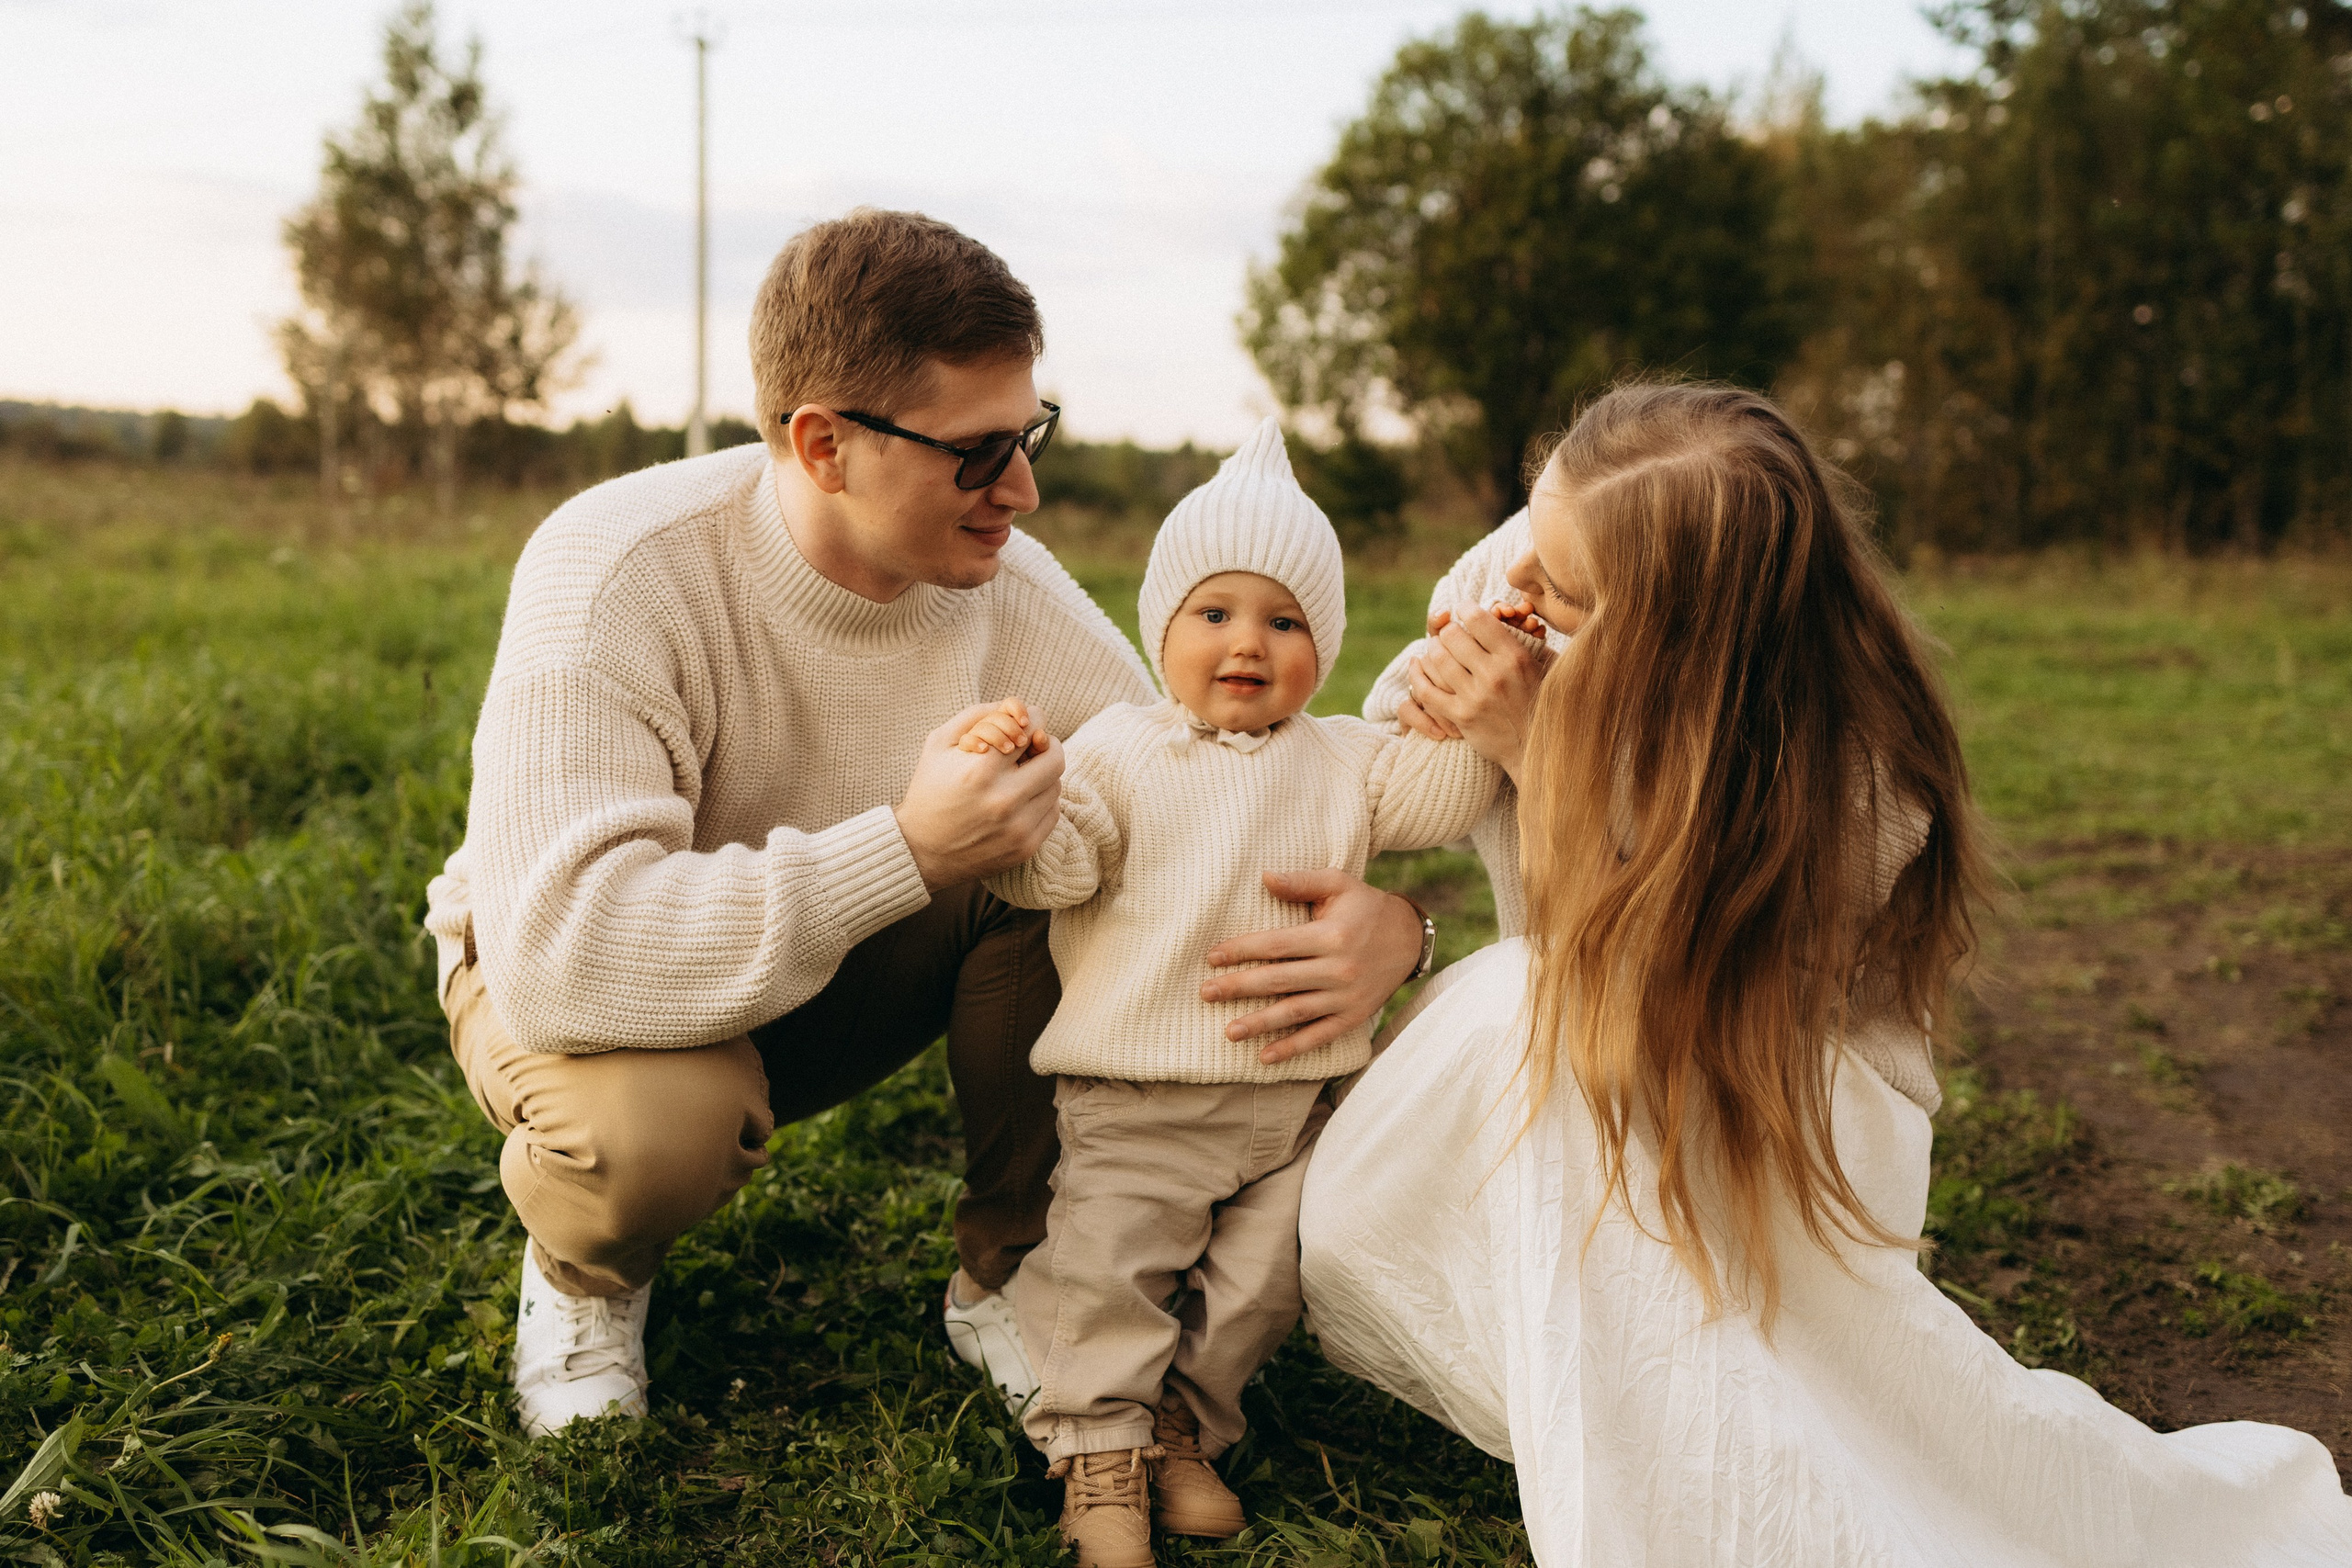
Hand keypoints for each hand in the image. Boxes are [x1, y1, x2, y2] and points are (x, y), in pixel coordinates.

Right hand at [895, 704, 1065, 889]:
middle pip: (1054, 757)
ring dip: (1043, 775)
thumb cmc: (930, 788)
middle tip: (1032, 745)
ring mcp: (1018, 827)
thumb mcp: (940, 743)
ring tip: (1020, 776)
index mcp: (980, 770)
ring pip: (1056, 785)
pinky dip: (1041, 801)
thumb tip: (1020, 708)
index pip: (1031, 728)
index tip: (1025, 722)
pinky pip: (1053, 812)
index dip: (1031, 719)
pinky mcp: (1026, 847)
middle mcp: (1004, 800)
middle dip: (1045, 745)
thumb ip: (979, 715)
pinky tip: (1020, 800)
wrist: (921, 849)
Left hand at [1200, 870, 1422, 1065]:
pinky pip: (1320, 1036)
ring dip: (1259, 1023)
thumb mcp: (1338, 884)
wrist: (1410, 939)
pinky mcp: (1353, 1016)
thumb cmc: (1365, 907)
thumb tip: (1264, 877)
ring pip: (1295, 1012)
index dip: (1242, 950)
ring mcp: (1346, 997)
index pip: (1276, 945)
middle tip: (1206, 993)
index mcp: (1330, 935)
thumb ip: (1301, 882)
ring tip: (1229, 1031)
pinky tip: (1265, 1056)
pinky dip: (1293, 1048)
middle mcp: (1338, 968)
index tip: (1212, 957)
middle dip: (1239, 987)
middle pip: (1279, 980)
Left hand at [1409, 599, 1552, 782]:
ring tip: (1436, 646)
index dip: (1465, 608)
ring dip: (1433, 648)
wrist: (1536, 747)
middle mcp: (1494, 674)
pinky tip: (1416, 664)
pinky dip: (1416, 674)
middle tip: (1450, 631)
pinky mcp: (1460, 716)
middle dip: (1448, 629)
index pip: (1479, 619)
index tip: (1463, 609)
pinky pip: (1426, 690)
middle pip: (1453, 635)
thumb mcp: (1544, 665)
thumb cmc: (1542, 700)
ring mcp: (1475, 696)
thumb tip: (1504, 610)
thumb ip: (1527, 638)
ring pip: (1438, 658)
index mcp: (1515, 657)